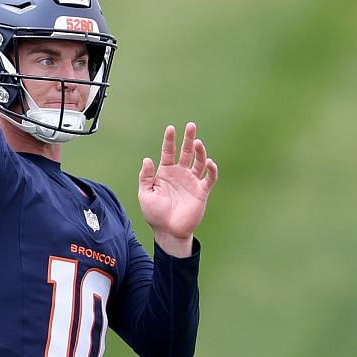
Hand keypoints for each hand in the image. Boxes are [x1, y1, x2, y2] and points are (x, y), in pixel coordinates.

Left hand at [138, 122, 217, 253]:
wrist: (168, 231)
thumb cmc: (155, 214)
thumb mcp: (145, 194)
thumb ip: (145, 177)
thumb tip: (147, 159)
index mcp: (166, 173)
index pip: (168, 153)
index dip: (169, 141)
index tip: (171, 128)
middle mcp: (180, 174)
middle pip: (186, 152)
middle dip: (188, 139)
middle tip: (191, 125)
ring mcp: (192, 181)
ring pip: (199, 161)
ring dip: (199, 151)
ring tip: (197, 142)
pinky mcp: (202, 190)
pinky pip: (209, 177)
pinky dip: (211, 169)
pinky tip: (209, 162)